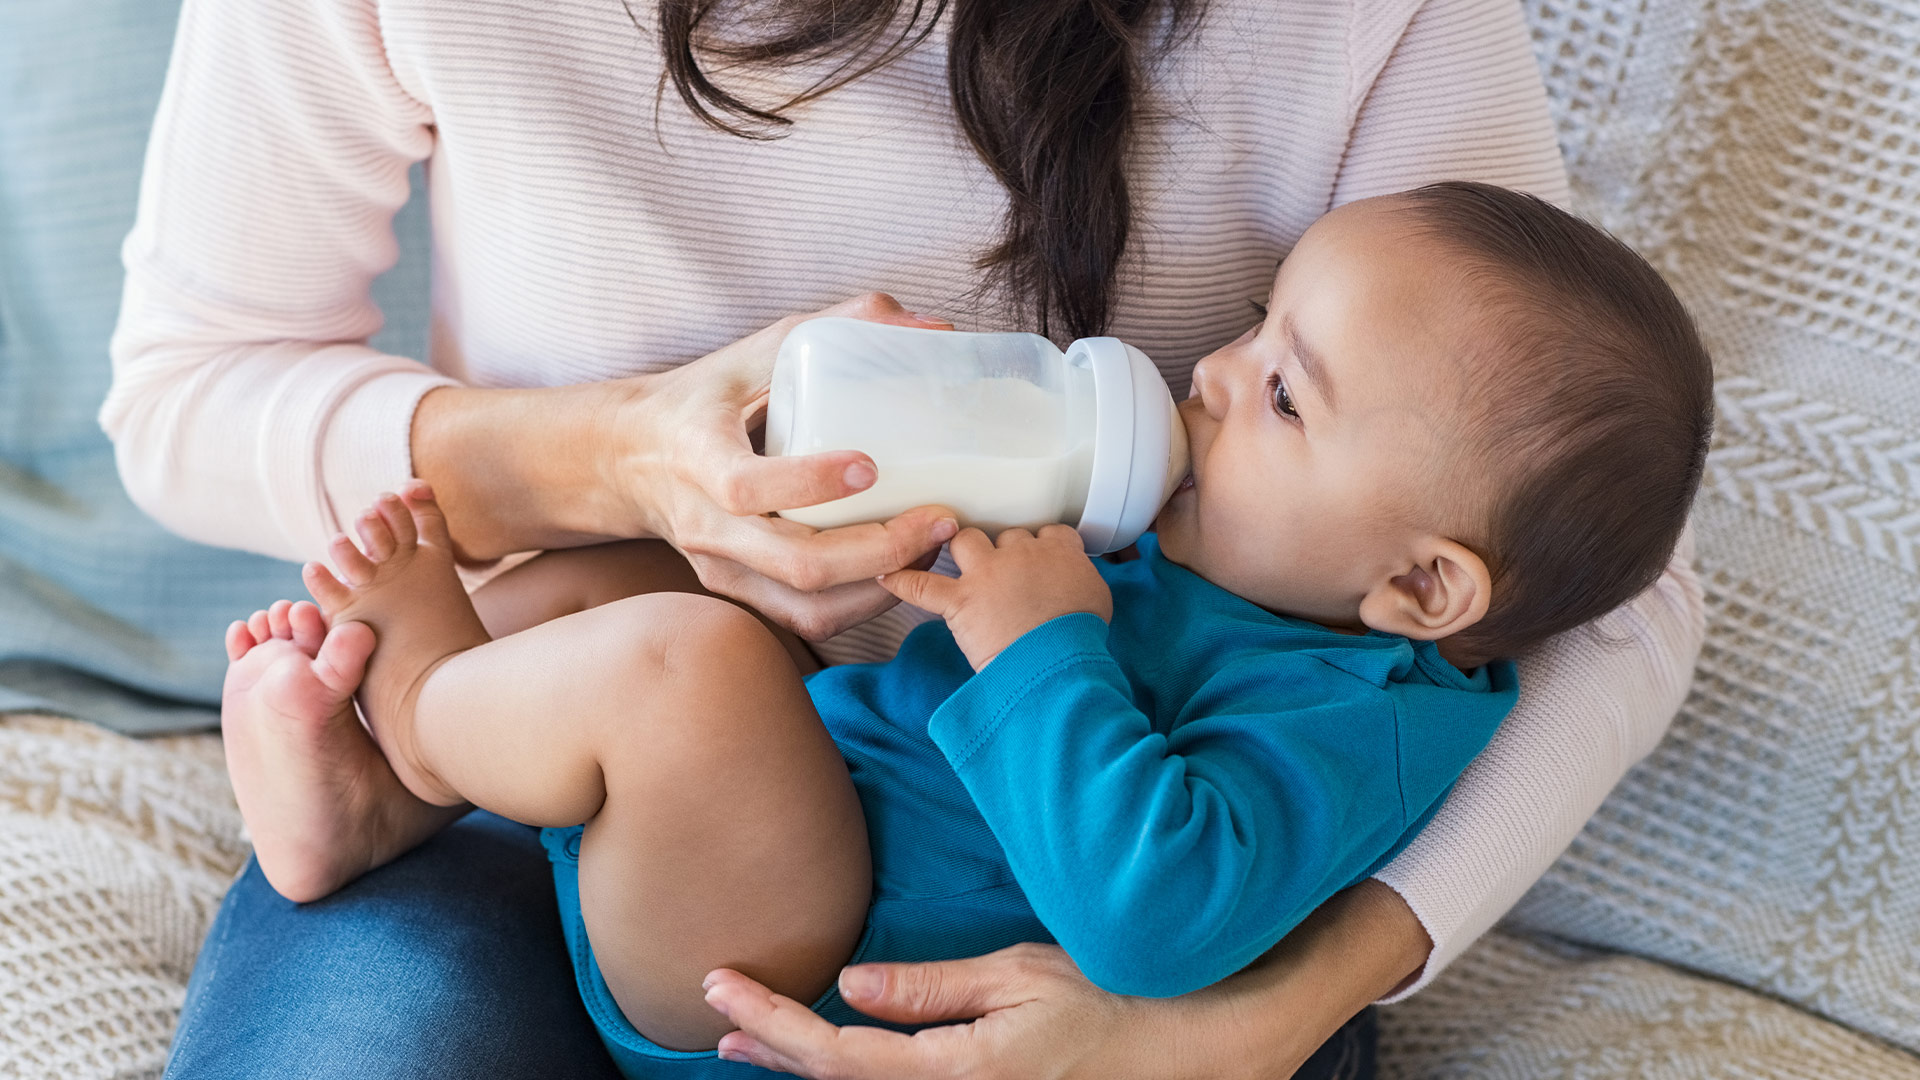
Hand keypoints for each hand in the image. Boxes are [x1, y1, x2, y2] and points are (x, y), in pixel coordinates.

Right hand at [612, 292, 962, 639]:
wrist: (631, 457)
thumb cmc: (706, 398)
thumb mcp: (757, 349)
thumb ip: (839, 325)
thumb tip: (934, 326)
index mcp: (698, 456)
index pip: (746, 487)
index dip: (810, 483)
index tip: (871, 467)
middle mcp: (706, 524)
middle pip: (798, 564)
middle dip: (882, 550)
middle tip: (941, 520)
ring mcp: (722, 568)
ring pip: (810, 605)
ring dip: (883, 586)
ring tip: (932, 548)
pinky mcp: (740, 592)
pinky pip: (808, 619)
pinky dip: (864, 604)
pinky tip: (902, 570)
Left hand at [700, 881, 1431, 1079]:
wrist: (1200, 1048)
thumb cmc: (1118, 999)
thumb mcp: (1021, 977)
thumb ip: (930, 991)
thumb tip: (852, 985)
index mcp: (961, 1072)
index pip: (837, 1055)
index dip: (771, 1022)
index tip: (719, 985)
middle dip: (771, 1050)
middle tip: (716, 1015)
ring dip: (804, 1067)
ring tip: (749, 1044)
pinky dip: (858, 1070)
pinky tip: (834, 1055)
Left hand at [879, 525, 1112, 668]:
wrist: (1057, 660)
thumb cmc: (1081, 637)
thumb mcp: (1098, 599)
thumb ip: (1082, 581)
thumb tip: (1074, 586)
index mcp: (1058, 551)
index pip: (1048, 532)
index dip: (1041, 544)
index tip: (1039, 557)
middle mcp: (1020, 553)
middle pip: (1006, 535)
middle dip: (1003, 551)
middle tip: (1004, 573)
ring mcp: (987, 574)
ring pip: (965, 540)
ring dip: (961, 548)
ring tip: (959, 560)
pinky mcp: (960, 601)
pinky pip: (921, 585)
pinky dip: (902, 581)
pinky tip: (888, 577)